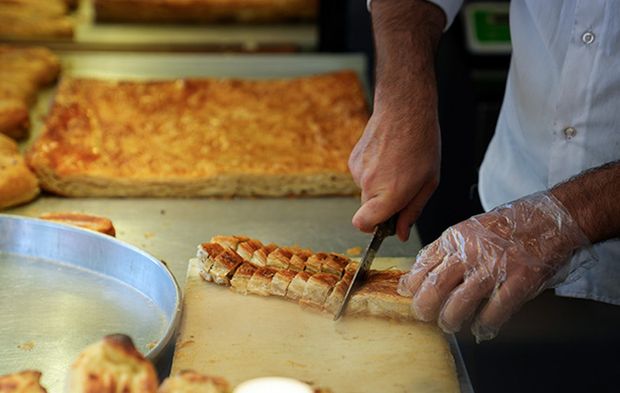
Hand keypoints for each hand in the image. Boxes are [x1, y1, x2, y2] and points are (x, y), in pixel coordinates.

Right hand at [350, 0, 444, 240]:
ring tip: (397, 165)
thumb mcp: (428, 182)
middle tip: (404, 186)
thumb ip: (412, 211)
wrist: (404, 109)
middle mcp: (369, 185)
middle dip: (383, 205)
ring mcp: (358, 171)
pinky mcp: (353, 160)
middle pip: (368, 210)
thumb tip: (401, 233)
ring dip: (380, 185)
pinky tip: (387, 156)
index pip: (363, 224)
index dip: (372, 228)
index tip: (385, 222)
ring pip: (366, 192)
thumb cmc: (421, 144)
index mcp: (390, 194)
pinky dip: (373, 172)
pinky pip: (362, 176)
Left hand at [397, 192, 590, 340]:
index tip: (407, 293)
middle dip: (424, 307)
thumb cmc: (510, 225)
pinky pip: (494, 311)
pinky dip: (484, 324)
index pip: (423, 263)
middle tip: (424, 315)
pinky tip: (481, 328)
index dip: (411, 283)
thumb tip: (422, 272)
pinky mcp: (518, 281)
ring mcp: (494, 267)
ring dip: (450, 320)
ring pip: (459, 303)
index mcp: (456, 237)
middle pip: (435, 287)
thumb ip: (448, 250)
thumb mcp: (470, 229)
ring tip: (449, 324)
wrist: (550, 218)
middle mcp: (470, 252)